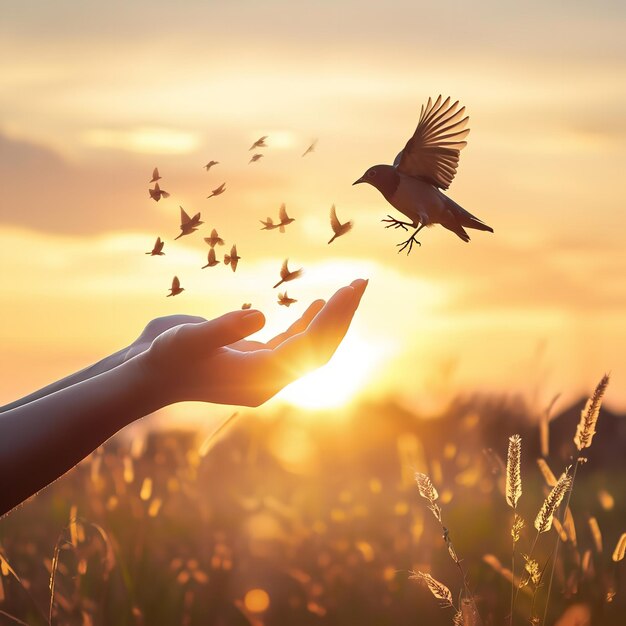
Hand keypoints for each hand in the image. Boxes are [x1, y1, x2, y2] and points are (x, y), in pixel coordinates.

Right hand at [135, 279, 367, 406]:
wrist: (145, 375)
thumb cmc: (163, 358)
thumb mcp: (188, 339)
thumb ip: (222, 328)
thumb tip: (262, 316)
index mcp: (260, 378)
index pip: (309, 349)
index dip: (332, 320)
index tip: (349, 290)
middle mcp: (268, 380)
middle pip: (319, 351)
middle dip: (342, 318)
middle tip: (361, 284)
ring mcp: (263, 371)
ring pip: (309, 347)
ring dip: (330, 320)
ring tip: (350, 290)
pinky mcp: (254, 360)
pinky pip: (293, 344)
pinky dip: (308, 324)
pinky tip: (317, 305)